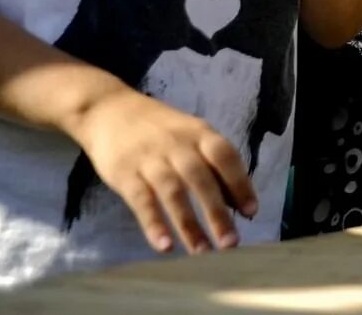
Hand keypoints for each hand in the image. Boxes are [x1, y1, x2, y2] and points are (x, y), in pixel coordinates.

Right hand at [69, 89, 255, 254]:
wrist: (110, 110)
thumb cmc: (159, 129)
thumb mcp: (190, 135)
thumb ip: (212, 165)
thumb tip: (236, 203)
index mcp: (199, 133)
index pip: (225, 156)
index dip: (240, 183)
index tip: (251, 212)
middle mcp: (177, 144)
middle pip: (201, 179)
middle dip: (217, 213)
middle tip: (230, 244)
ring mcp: (150, 159)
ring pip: (173, 192)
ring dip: (188, 224)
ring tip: (201, 252)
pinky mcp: (125, 173)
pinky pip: (141, 201)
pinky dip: (154, 224)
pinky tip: (164, 246)